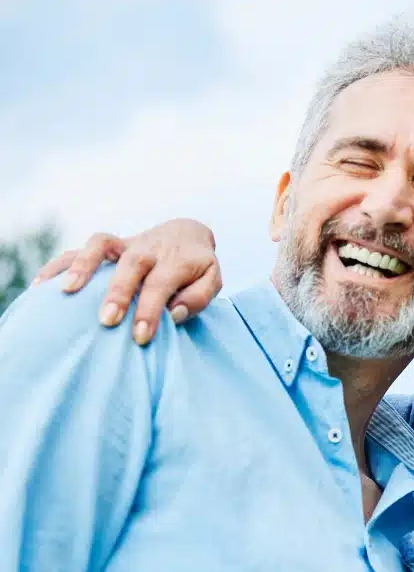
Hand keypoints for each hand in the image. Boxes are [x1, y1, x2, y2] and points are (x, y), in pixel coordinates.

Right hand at [33, 218, 221, 344]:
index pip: (161, 284)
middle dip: (118, 293)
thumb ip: (198, 298)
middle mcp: (149, 248)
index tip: (140, 336)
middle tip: (107, 321)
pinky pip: (80, 248)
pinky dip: (61, 264)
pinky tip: (43, 286)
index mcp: (176, 260)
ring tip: (67, 292)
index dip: (150, 310)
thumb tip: (173, 313)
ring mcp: (126, 243)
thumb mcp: (211, 280)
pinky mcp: (109, 245)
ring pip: (101, 245)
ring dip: (83, 266)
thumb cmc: (196, 268)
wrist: (185, 235)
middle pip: (132, 265)